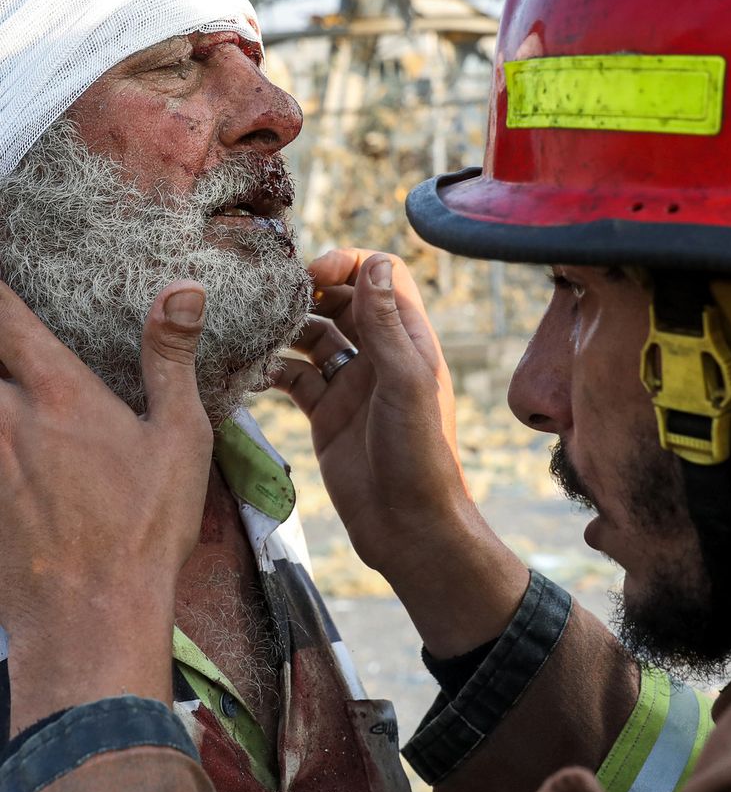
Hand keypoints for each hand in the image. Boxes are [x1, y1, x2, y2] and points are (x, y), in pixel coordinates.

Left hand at [0, 279, 211, 730]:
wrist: (88, 623)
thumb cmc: (144, 529)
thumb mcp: (179, 439)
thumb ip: (170, 358)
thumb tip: (183, 288)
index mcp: (57, 392)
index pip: (3, 314)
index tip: (0, 261)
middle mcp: (3, 417)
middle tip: (7, 349)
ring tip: (7, 399)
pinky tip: (6, 460)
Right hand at [274, 248, 466, 571]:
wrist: (408, 528)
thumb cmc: (421, 455)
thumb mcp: (405, 382)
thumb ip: (385, 325)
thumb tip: (372, 263)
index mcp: (409, 340)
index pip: (381, 275)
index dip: (349, 263)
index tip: (314, 273)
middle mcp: (380, 355)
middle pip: (342, 300)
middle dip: (308, 291)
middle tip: (271, 294)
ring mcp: (351, 384)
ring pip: (312, 337)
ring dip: (284, 328)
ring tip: (252, 327)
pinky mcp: (325, 415)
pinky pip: (293, 379)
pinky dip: (270, 370)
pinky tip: (248, 370)